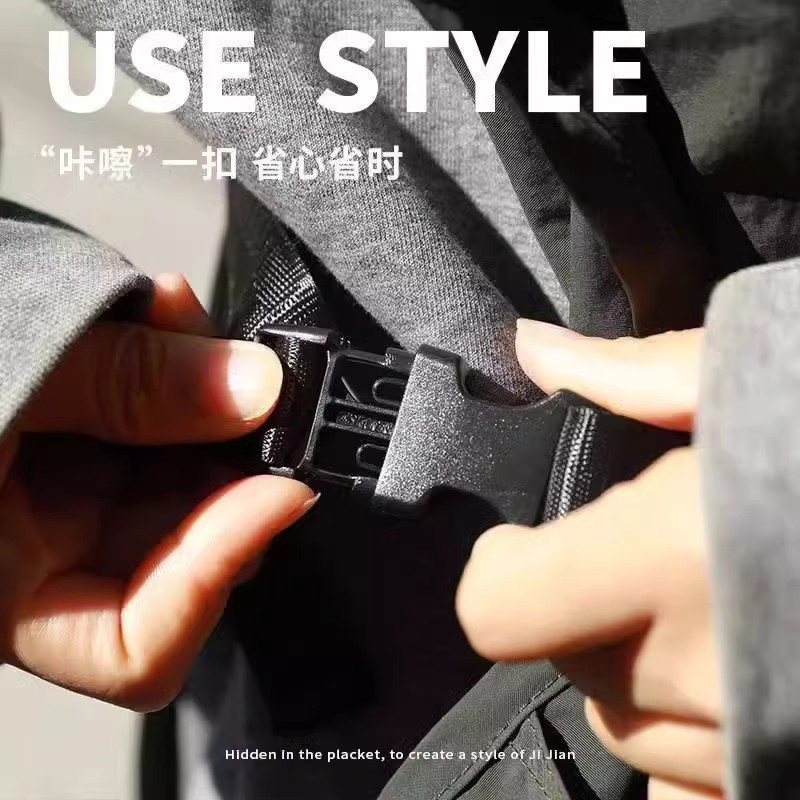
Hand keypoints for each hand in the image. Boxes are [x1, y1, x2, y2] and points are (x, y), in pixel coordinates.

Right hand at [0, 275, 314, 710]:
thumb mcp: (0, 375)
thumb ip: (123, 384)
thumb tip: (259, 386)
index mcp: (7, 588)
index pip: (136, 645)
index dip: (214, 576)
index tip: (281, 492)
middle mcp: (50, 559)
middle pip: (186, 551)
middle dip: (227, 467)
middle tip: (246, 382)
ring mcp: (74, 502)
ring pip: (187, 480)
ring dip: (207, 402)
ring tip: (183, 321)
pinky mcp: (88, 447)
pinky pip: (161, 427)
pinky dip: (176, 371)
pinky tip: (166, 315)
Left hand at [457, 321, 722, 799]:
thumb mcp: (760, 371)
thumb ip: (631, 374)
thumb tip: (529, 348)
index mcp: (680, 557)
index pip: (502, 608)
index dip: (499, 571)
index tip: (522, 541)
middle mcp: (715, 670)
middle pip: (571, 669)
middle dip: (575, 616)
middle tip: (624, 560)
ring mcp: (770, 742)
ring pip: (636, 735)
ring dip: (639, 675)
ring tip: (697, 608)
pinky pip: (706, 786)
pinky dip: (701, 738)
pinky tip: (741, 674)